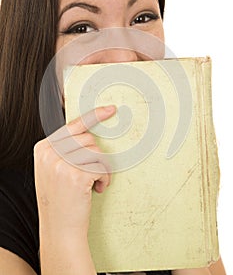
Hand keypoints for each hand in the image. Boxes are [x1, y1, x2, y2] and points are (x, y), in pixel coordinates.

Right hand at [34, 105, 115, 236]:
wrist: (59, 229)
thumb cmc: (61, 198)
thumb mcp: (54, 169)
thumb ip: (64, 149)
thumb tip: (89, 133)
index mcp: (43, 148)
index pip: (73, 125)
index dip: (94, 116)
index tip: (110, 109)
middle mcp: (49, 153)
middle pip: (88, 139)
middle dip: (96, 156)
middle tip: (91, 173)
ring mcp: (61, 164)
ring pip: (97, 152)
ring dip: (101, 169)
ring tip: (92, 183)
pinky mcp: (75, 175)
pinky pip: (102, 167)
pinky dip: (104, 178)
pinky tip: (96, 189)